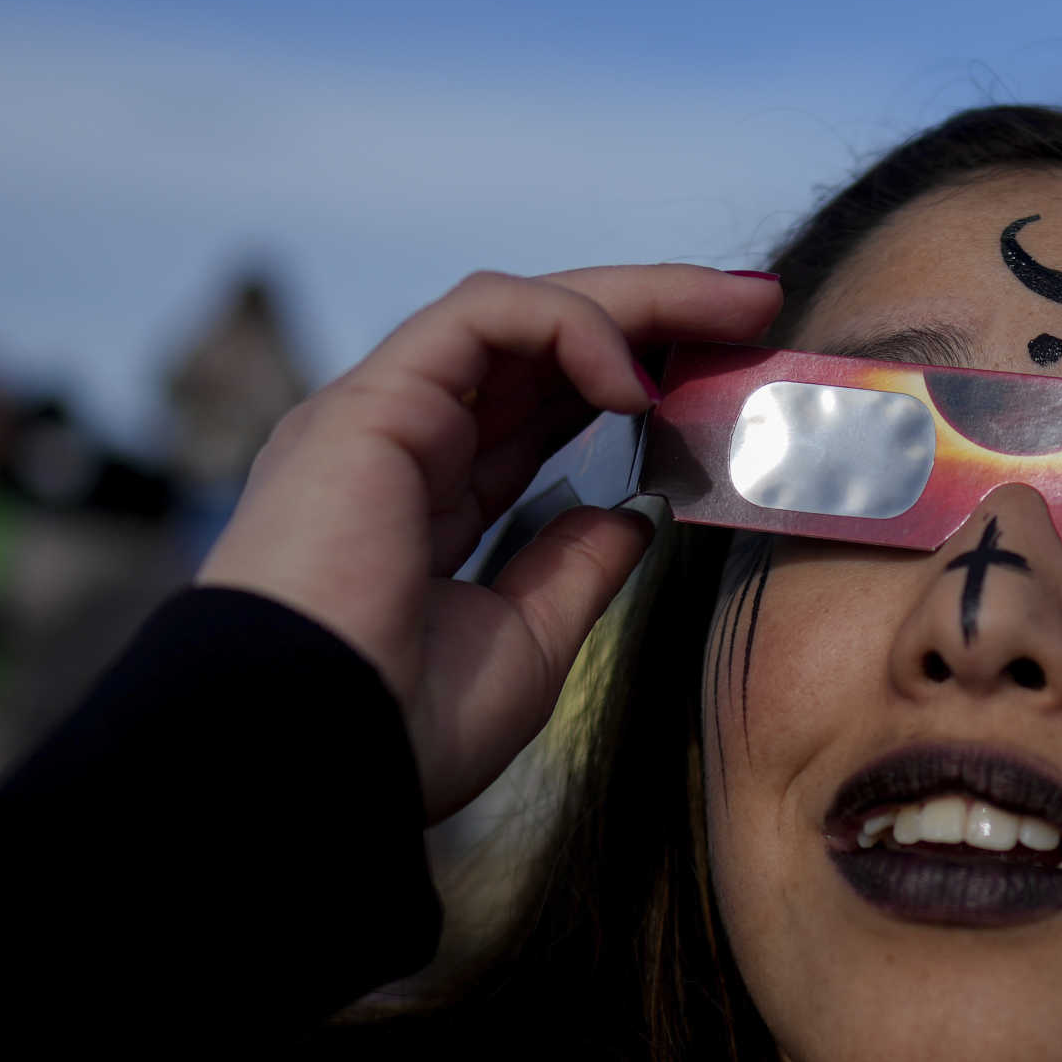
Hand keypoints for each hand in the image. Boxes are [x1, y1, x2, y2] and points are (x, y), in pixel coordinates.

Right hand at [198, 265, 781, 820]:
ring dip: (636, 299)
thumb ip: (573, 567)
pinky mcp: (371, 402)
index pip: (541, 408)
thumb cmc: (397, 730)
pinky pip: (484, 316)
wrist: (302, 763)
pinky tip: (635, 380)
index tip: (728, 372)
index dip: (633, 377)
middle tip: (758, 302)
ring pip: (518, 312)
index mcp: (425, 503)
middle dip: (655, 313)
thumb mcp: (524, 645)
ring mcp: (379, 416)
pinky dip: (572, 326)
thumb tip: (635, 510)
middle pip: (541, 346)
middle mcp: (398, 445)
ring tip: (733, 309)